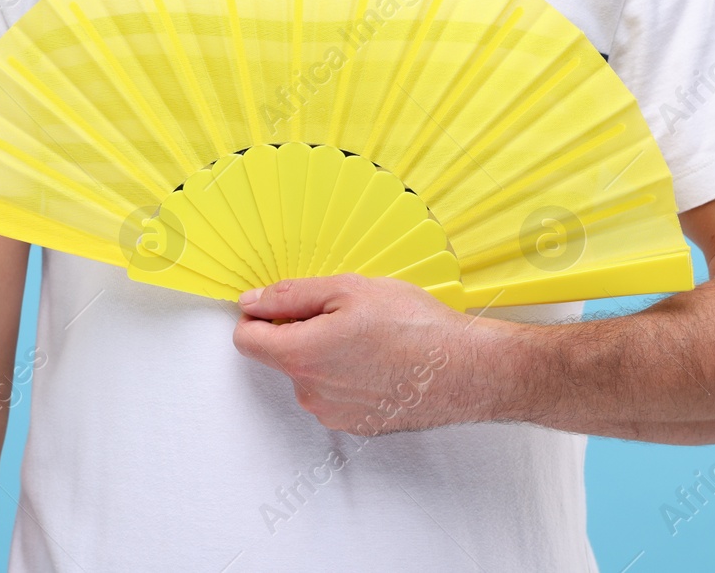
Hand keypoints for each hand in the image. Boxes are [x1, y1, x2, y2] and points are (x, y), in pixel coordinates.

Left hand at [233, 275, 508, 435]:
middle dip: (302, 331)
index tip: (282, 304)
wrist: (467, 370)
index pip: (247, 340)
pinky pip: (337, 393)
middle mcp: (310, 393)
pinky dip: (350, 375)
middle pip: (282, 356)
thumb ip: (291, 295)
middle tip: (347, 313)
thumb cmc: (414, 326)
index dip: (260, 315)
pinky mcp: (358, 424)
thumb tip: (253, 301)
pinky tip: (383, 360)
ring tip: (372, 337)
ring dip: (328, 354)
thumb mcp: (349, 290)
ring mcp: (334, 414)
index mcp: (301, 356)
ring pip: (312, 374)